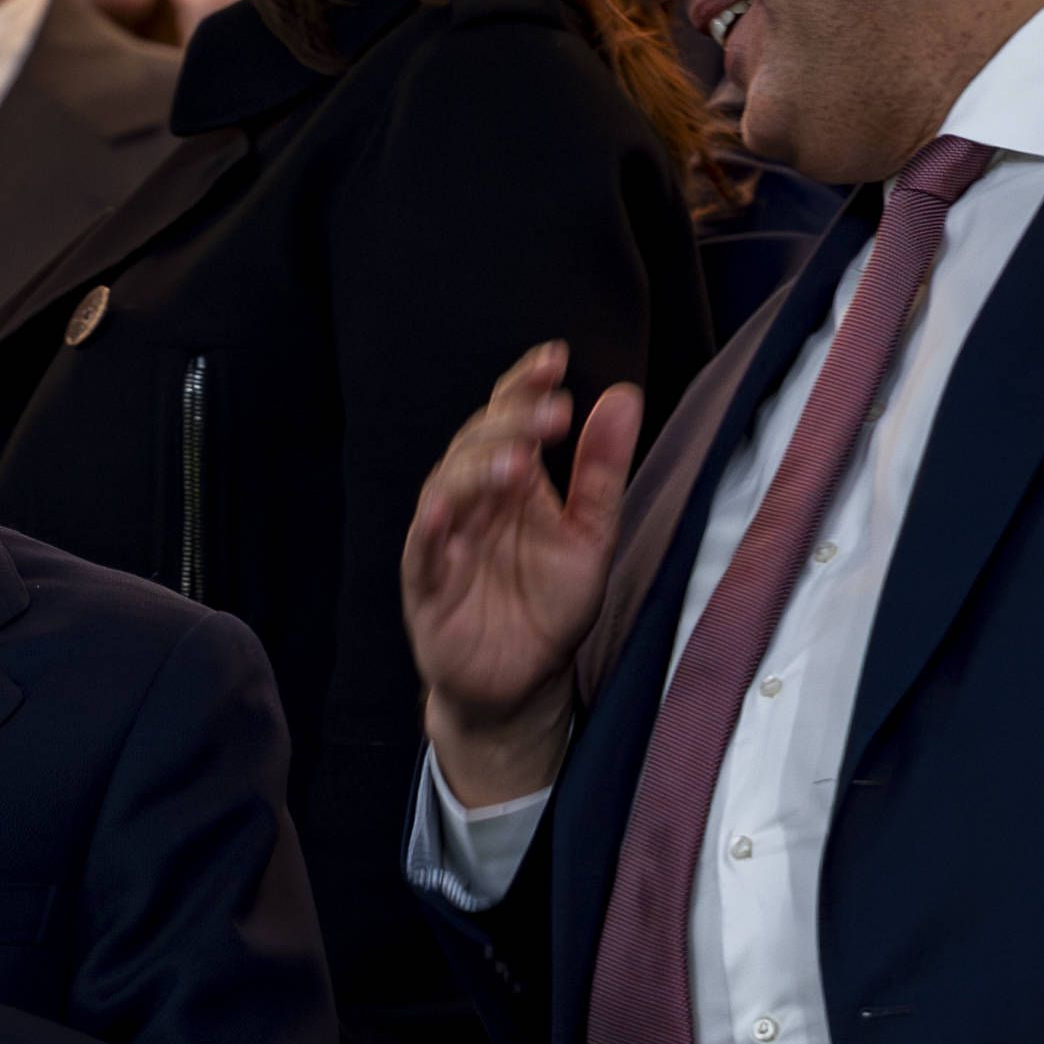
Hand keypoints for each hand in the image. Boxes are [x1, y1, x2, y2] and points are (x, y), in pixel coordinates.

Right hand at [403, 344, 645, 805]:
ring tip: (516, 460)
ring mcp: (445, 540)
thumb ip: (601, 469)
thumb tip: (622, 395)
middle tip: (550, 413)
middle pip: (477, 443)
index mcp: (511, 482)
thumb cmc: (550, 606)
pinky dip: (431, 525)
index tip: (555, 359)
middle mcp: (473, 501)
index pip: (509, 418)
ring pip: (446, 486)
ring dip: (476, 467)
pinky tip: (446, 505)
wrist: (524, 685)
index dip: (524, 386)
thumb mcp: (592, 533)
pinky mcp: (426, 585)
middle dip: (510, 423)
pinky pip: (422, 548)